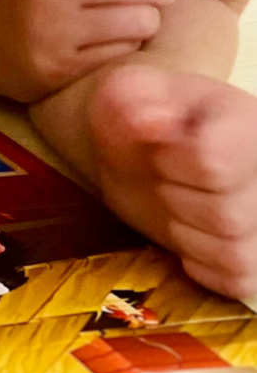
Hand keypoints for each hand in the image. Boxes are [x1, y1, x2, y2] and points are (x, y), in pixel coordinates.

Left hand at [87, 63, 256, 299]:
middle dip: (177, 200)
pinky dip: (202, 264)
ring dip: (187, 235)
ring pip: (235, 253)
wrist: (150, 149)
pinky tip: (191, 231)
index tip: (161, 149)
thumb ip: (133, 97)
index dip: (172, 163)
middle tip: (165, 178)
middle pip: (226, 215)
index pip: (214, 164)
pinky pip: (236, 280)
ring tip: (180, 203)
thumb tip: (151, 123)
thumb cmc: (144, 117)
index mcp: (249, 124)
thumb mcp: (127, 92)